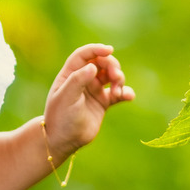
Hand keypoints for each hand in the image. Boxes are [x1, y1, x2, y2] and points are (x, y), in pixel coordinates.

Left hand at [43, 44, 134, 159]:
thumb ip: (78, 80)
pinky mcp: (103, 102)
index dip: (96, 49)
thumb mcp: (66, 98)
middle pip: (101, 63)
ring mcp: (94, 90)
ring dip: (119, 79)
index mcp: (70, 74)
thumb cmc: (60, 117)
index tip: (109, 50)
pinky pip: (118, 93)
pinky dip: (125, 92)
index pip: (84, 55)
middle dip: (112, 66)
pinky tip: (129, 96)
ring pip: (111, 76)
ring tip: (117, 92)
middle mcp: (83, 79)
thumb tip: (93, 66)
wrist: (64, 140)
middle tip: (116, 77)